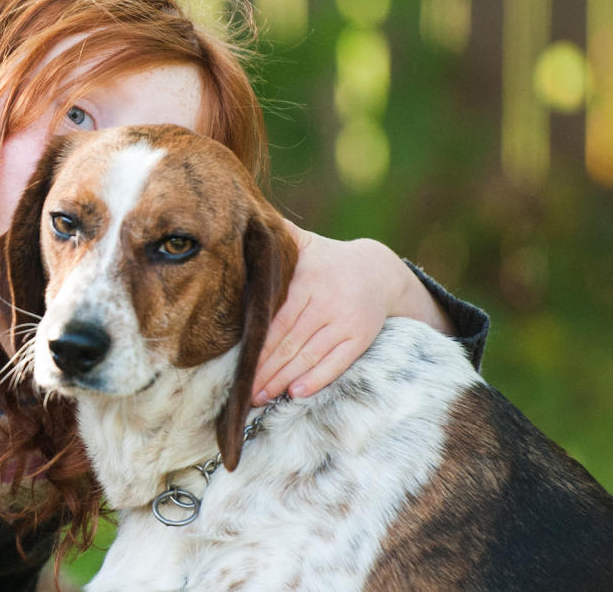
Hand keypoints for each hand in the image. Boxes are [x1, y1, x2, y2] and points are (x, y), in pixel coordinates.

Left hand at [251, 221, 403, 405]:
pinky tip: (296, 393)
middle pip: (289, 342)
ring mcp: (345, 320)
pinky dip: (317, 379)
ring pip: (309, 355)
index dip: (257, 345)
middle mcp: (327, 300)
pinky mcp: (361, 337)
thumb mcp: (302, 244)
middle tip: (243, 392)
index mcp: (307, 279)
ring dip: (283, 379)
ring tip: (261, 397)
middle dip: (264, 369)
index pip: (276, 319)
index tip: (238, 365)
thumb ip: (275, 238)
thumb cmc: (325, 260)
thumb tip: (240, 219)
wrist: (378, 270)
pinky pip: (338, 362)